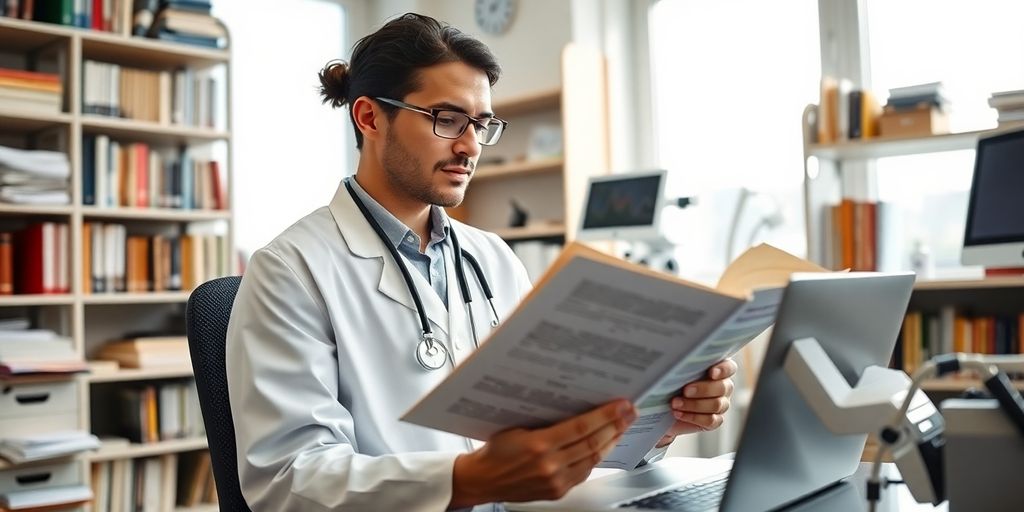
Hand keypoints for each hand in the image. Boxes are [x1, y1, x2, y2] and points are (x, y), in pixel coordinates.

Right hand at [449, 400, 636, 506]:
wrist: (483, 480)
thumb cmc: (495, 451)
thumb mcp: (517, 426)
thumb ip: (546, 420)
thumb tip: (576, 404)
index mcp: (538, 445)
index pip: (581, 427)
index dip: (606, 415)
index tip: (622, 404)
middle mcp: (549, 465)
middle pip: (593, 443)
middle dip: (616, 425)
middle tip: (630, 412)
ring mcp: (555, 481)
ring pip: (593, 459)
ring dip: (611, 441)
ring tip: (622, 426)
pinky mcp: (557, 491)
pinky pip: (584, 472)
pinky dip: (597, 458)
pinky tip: (604, 446)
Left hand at [656, 359, 736, 447]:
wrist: (664, 408)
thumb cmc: (671, 385)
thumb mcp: (675, 373)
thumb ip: (683, 367)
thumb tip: (676, 360)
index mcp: (717, 371)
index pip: (729, 368)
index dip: (723, 370)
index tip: (711, 373)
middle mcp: (723, 387)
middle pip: (723, 387)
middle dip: (703, 389)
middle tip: (685, 391)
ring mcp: (721, 404)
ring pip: (717, 405)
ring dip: (694, 404)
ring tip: (675, 403)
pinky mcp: (715, 421)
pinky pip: (711, 420)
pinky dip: (693, 417)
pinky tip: (679, 414)